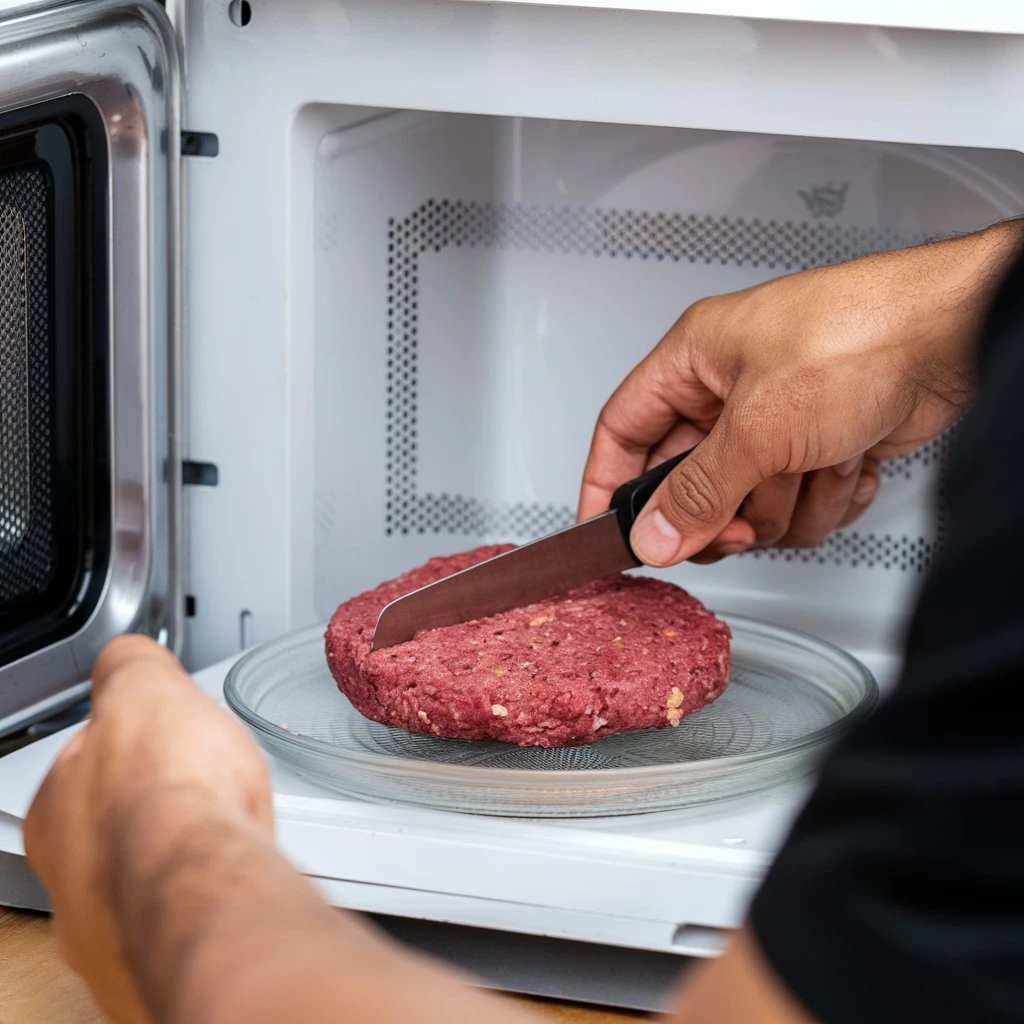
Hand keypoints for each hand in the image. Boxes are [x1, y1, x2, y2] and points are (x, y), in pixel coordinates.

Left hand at [23, 635, 271, 1023]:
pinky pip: (188, 918)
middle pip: (114, 831)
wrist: (207, 879)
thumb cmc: (170, 794)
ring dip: (184, 856)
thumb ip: (132, 666)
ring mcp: (114, 930)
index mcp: (57, 810)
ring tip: (226, 831)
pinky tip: (235, 872)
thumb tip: (128, 655)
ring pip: (150, 881)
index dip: (129, 744)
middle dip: (156, 808)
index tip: (160, 737)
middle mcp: (72, 880)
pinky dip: (210, 895)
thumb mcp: (146, 686)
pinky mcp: (163, 963)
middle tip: (202, 786)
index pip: (84, 767)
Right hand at [579, 221, 1023, 565]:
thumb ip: (698, 492)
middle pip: (689, 481)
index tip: (604, 532)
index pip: (622, 429)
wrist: (954, 338)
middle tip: (735, 521)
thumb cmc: (858, 335)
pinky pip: (797, 506)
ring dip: (787, 502)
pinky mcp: (820, 447)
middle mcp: (730, 392)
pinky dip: (826, 498)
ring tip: (813, 466)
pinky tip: (847, 463)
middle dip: (721, 509)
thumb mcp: (757, 426)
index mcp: (694, 361)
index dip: (607, 484)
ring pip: (748, 504)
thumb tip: (653, 535)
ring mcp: (777, 422)